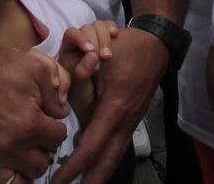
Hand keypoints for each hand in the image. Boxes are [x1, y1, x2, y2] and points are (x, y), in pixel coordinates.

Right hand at [0, 42, 68, 183]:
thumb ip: (55, 91)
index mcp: (29, 125)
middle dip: (40, 152)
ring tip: (16, 157)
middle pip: (39, 166)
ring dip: (19, 171)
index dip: (55, 129)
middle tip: (31, 139)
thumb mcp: (34, 67)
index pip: (57, 139)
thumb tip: (62, 113)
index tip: (47, 123)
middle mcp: (9, 148)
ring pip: (15, 183)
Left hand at [52, 26, 166, 182]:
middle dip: (92, 180)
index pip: (92, 145)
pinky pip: (119, 146)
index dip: (75, 165)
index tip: (58, 179)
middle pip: (108, 160)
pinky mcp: (134, 118)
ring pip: (115, 155)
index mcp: (115, 108)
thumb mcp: (97, 58)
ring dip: (100, 173)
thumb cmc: (125, 49)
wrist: (155, 43)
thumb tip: (63, 97)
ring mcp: (133, 120)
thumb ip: (78, 78)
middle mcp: (126, 120)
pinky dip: (107, 160)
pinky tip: (98, 166)